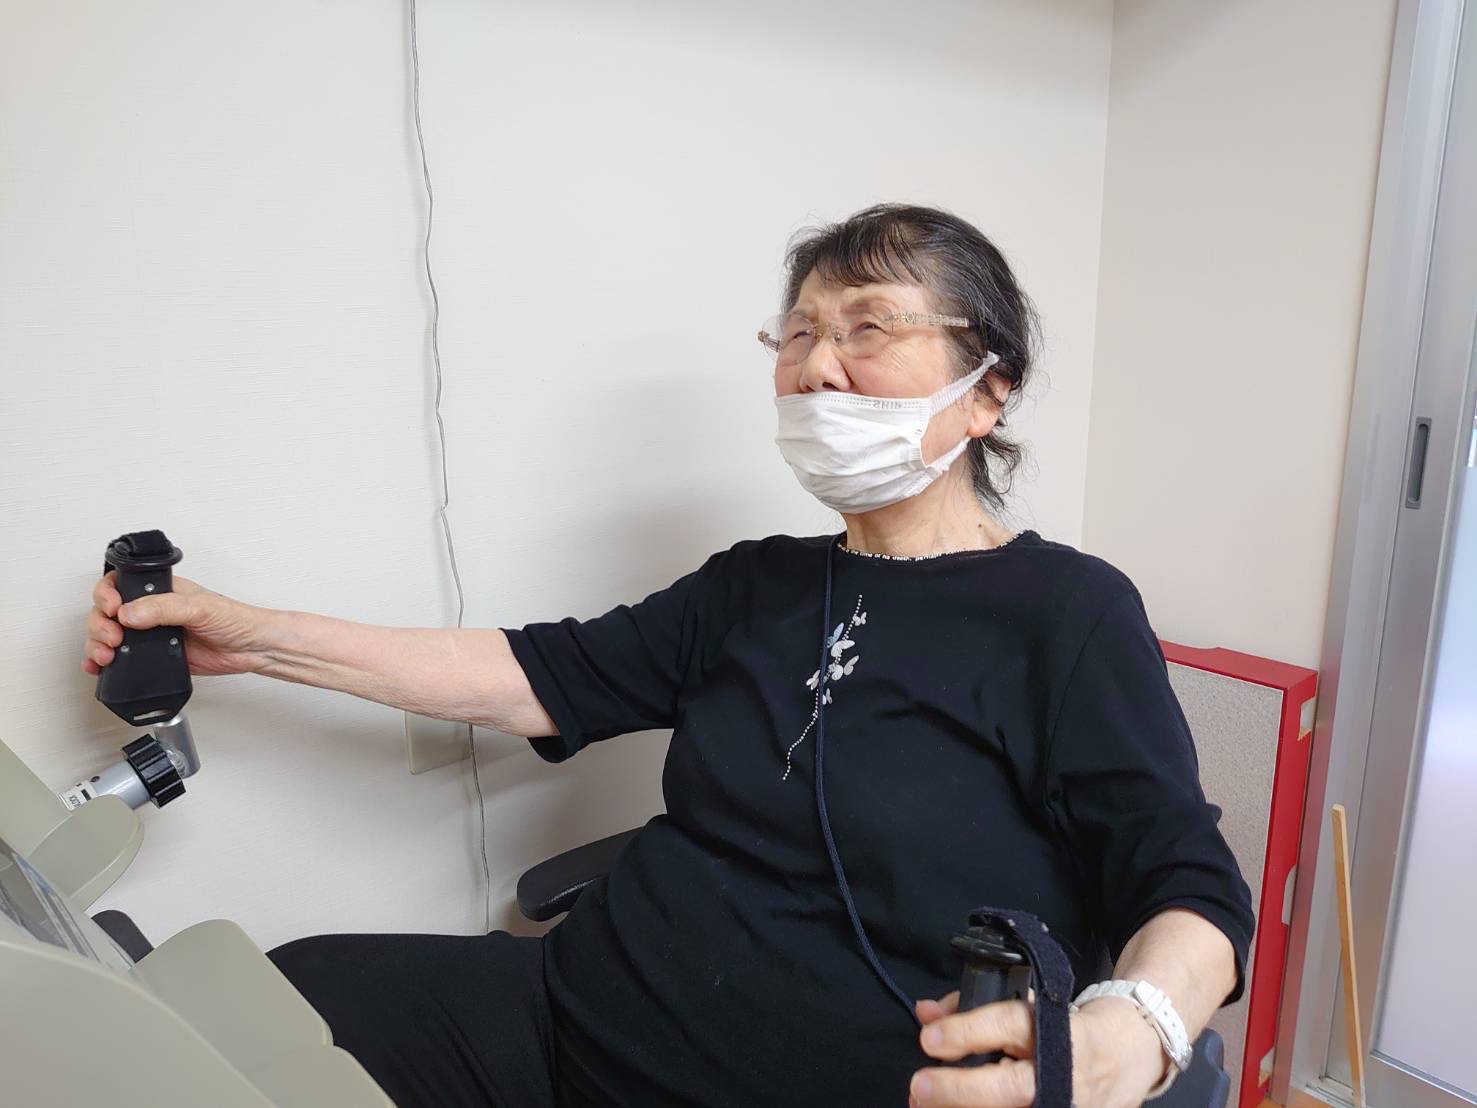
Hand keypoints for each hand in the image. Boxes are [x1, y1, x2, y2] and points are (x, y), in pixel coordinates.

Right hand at [84, 571, 271, 677]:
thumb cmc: (234, 620)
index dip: (107, 594)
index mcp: (161, 590)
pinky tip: (98, 668)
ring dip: (97, 644)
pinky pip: (120, 658)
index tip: (113, 608)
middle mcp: (151, 610)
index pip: (119, 584)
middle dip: (100, 624)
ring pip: (108, 635)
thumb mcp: (200, 608)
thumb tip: (129, 613)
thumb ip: (164, 608)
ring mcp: (150, 634)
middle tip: (112, 638)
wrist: (251, 649)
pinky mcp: (153, 656)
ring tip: (106, 656)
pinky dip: (102, 663)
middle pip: (107, 612)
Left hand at [909, 992, 1167, 1107]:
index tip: (928, 1038)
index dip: (967, 1031)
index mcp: (1061, 1031)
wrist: (1134, 1053)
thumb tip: (925, 1014)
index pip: (1011, 1025)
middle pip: (1008, 1088)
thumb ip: (974, 1009)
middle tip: (919, 1086)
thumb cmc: (1074, 1025)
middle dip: (960, 1091)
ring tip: (926, 1105)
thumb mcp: (1032, 1006)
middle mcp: (1068, 1076)